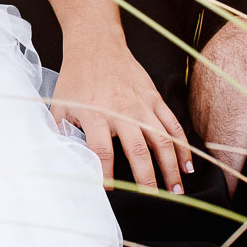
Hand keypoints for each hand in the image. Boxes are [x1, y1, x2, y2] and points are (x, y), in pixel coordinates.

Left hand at [50, 37, 192, 193]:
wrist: (96, 45)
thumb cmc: (76, 79)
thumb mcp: (60, 105)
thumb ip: (60, 132)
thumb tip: (59, 159)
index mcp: (95, 115)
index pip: (101, 151)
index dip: (106, 175)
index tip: (111, 193)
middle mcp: (121, 111)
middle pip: (138, 150)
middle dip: (147, 179)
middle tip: (153, 201)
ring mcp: (141, 105)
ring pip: (162, 140)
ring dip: (171, 167)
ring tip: (176, 191)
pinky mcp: (154, 98)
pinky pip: (172, 125)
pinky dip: (182, 146)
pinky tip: (187, 165)